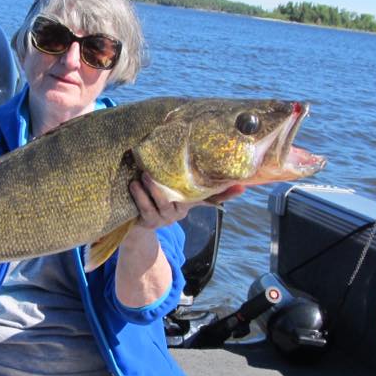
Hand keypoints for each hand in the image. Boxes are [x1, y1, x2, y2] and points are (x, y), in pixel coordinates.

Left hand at [130, 174, 245, 229]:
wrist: (140, 223)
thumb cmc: (160, 197)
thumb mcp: (173, 188)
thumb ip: (182, 173)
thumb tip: (194, 153)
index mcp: (189, 202)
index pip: (213, 197)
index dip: (227, 193)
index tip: (242, 186)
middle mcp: (180, 211)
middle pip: (183, 199)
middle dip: (177, 183)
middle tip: (162, 168)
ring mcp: (165, 218)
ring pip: (161, 203)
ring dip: (152, 189)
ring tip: (144, 175)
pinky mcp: (150, 222)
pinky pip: (145, 209)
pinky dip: (139, 196)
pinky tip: (133, 185)